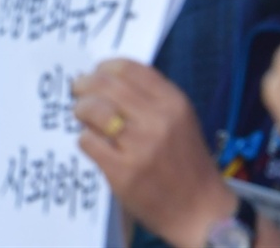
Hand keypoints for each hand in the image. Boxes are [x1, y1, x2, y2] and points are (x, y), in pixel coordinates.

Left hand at [71, 59, 234, 247]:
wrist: (201, 212)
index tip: (94, 74)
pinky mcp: (123, 171)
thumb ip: (147, 97)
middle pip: (104, 84)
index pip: (126, 68)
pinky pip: (87, 141)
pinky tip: (94, 145)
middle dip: (84, 85)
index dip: (103, 68)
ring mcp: (140, 146)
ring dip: (81, 110)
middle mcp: (158, 120)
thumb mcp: (179, 119)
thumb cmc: (185, 162)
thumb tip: (100, 78)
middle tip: (78, 92)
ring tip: (83, 118)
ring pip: (92, 109)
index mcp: (173, 102)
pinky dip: (85, 140)